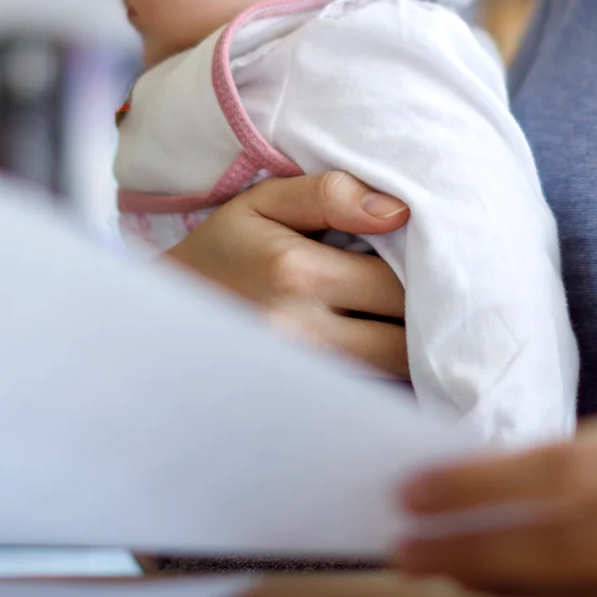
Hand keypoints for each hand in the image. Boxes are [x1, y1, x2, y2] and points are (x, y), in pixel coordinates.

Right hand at [162, 171, 411, 378]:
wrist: (163, 322)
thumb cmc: (222, 251)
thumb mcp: (263, 203)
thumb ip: (330, 194)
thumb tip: (400, 210)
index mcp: (294, 273)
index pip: (398, 282)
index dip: (427, 271)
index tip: (430, 259)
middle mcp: (300, 332)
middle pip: (405, 339)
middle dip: (428, 318)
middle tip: (433, 294)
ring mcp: (300, 376)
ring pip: (392, 374)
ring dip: (411, 350)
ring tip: (412, 320)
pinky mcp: (299, 402)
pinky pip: (367, 394)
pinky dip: (384, 375)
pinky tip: (381, 348)